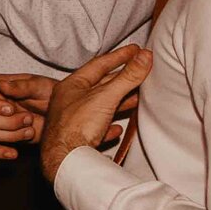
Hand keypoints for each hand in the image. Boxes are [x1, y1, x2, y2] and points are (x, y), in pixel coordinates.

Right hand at [0, 71, 55, 159]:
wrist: (61, 114)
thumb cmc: (48, 94)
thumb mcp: (39, 85)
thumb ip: (22, 85)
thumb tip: (2, 85)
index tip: (10, 109)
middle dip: (7, 122)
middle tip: (29, 118)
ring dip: (10, 135)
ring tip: (30, 130)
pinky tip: (14, 153)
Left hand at [37, 44, 152, 182]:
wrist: (65, 160)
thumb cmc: (77, 125)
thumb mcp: (106, 96)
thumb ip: (127, 77)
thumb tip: (145, 56)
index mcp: (71, 86)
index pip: (99, 64)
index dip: (119, 56)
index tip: (135, 49)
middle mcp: (70, 101)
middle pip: (100, 85)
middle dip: (122, 78)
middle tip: (141, 69)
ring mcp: (73, 121)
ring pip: (101, 106)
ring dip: (120, 100)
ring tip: (139, 95)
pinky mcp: (78, 139)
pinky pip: (98, 129)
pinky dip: (110, 125)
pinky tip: (119, 128)